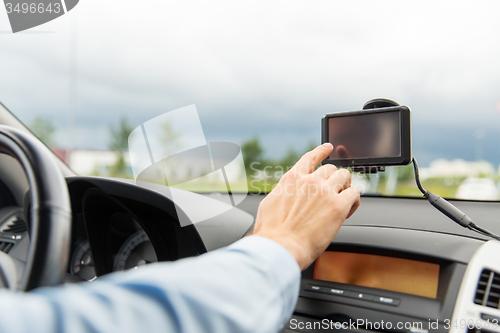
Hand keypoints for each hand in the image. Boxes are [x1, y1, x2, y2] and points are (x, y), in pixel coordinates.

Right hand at [252, 143, 359, 269]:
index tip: (328, 148)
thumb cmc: (272, 232)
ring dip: (345, 187)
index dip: (322, 151)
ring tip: (343, 200)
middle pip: (331, 169)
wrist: (281, 246)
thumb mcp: (269, 203)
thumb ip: (282, 193)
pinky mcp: (338, 206)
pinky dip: (354, 201)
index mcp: (292, 178)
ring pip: (345, 177)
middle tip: (334, 193)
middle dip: (334, 179)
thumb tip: (284, 194)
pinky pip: (354, 194)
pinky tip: (348, 210)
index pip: (311, 157)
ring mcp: (325, 191)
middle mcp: (310, 181)